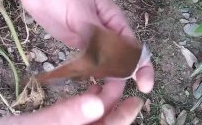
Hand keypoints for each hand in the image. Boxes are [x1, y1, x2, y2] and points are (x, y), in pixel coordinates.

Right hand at [0, 81, 142, 124]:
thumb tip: (99, 104)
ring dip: (101, 102)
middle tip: (119, 80)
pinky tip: (91, 91)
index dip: (124, 117)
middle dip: (113, 105)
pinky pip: (79, 118)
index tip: (136, 98)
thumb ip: (65, 117)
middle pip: (102, 124)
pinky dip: (86, 104)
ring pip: (92, 119)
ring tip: (106, 81)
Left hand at [19, 0, 153, 92]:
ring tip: (98, 93)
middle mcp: (106, 34)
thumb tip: (111, 62)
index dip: (142, 68)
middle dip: (121, 78)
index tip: (144, 86)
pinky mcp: (77, 45)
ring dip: (104, 78)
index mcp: (115, 22)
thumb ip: (96, 37)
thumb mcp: (82, 12)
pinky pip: (86, 62)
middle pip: (120, 59)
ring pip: (103, 63)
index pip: (133, 48)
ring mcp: (91, 41)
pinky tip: (86, 84)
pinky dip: (88, 73)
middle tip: (111, 95)